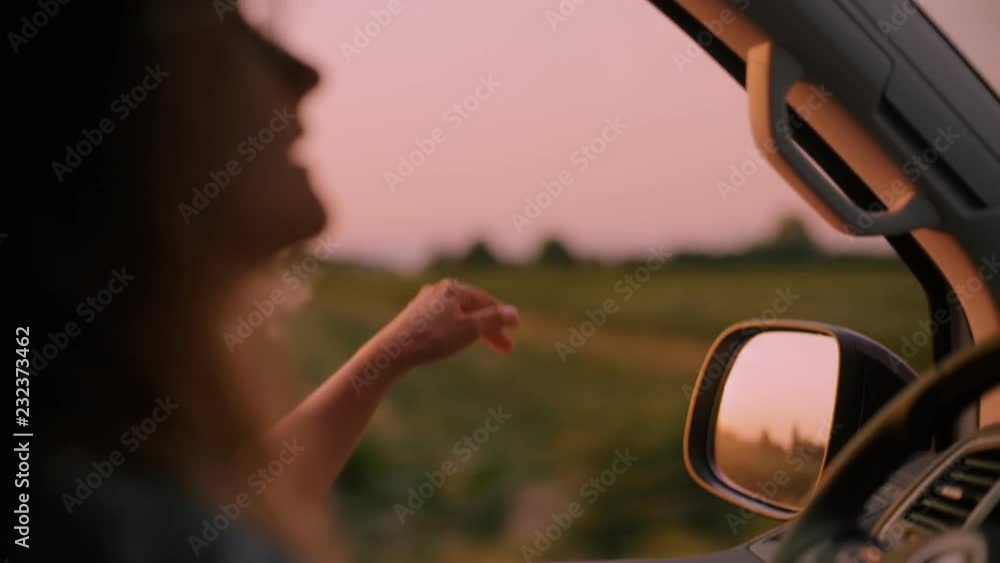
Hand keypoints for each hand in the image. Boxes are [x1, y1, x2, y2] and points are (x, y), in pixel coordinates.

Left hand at [367, 279, 519, 372]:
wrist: (392, 351)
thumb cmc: (432, 338)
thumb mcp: (469, 329)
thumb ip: (492, 320)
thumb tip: (513, 313)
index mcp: (453, 288)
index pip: (486, 302)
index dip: (503, 318)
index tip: (515, 333)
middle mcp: (438, 291)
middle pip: (473, 309)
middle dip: (490, 328)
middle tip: (506, 349)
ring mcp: (425, 304)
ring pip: (458, 316)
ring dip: (475, 331)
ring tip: (484, 344)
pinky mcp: (415, 318)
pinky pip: (444, 322)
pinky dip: (458, 331)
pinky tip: (457, 341)